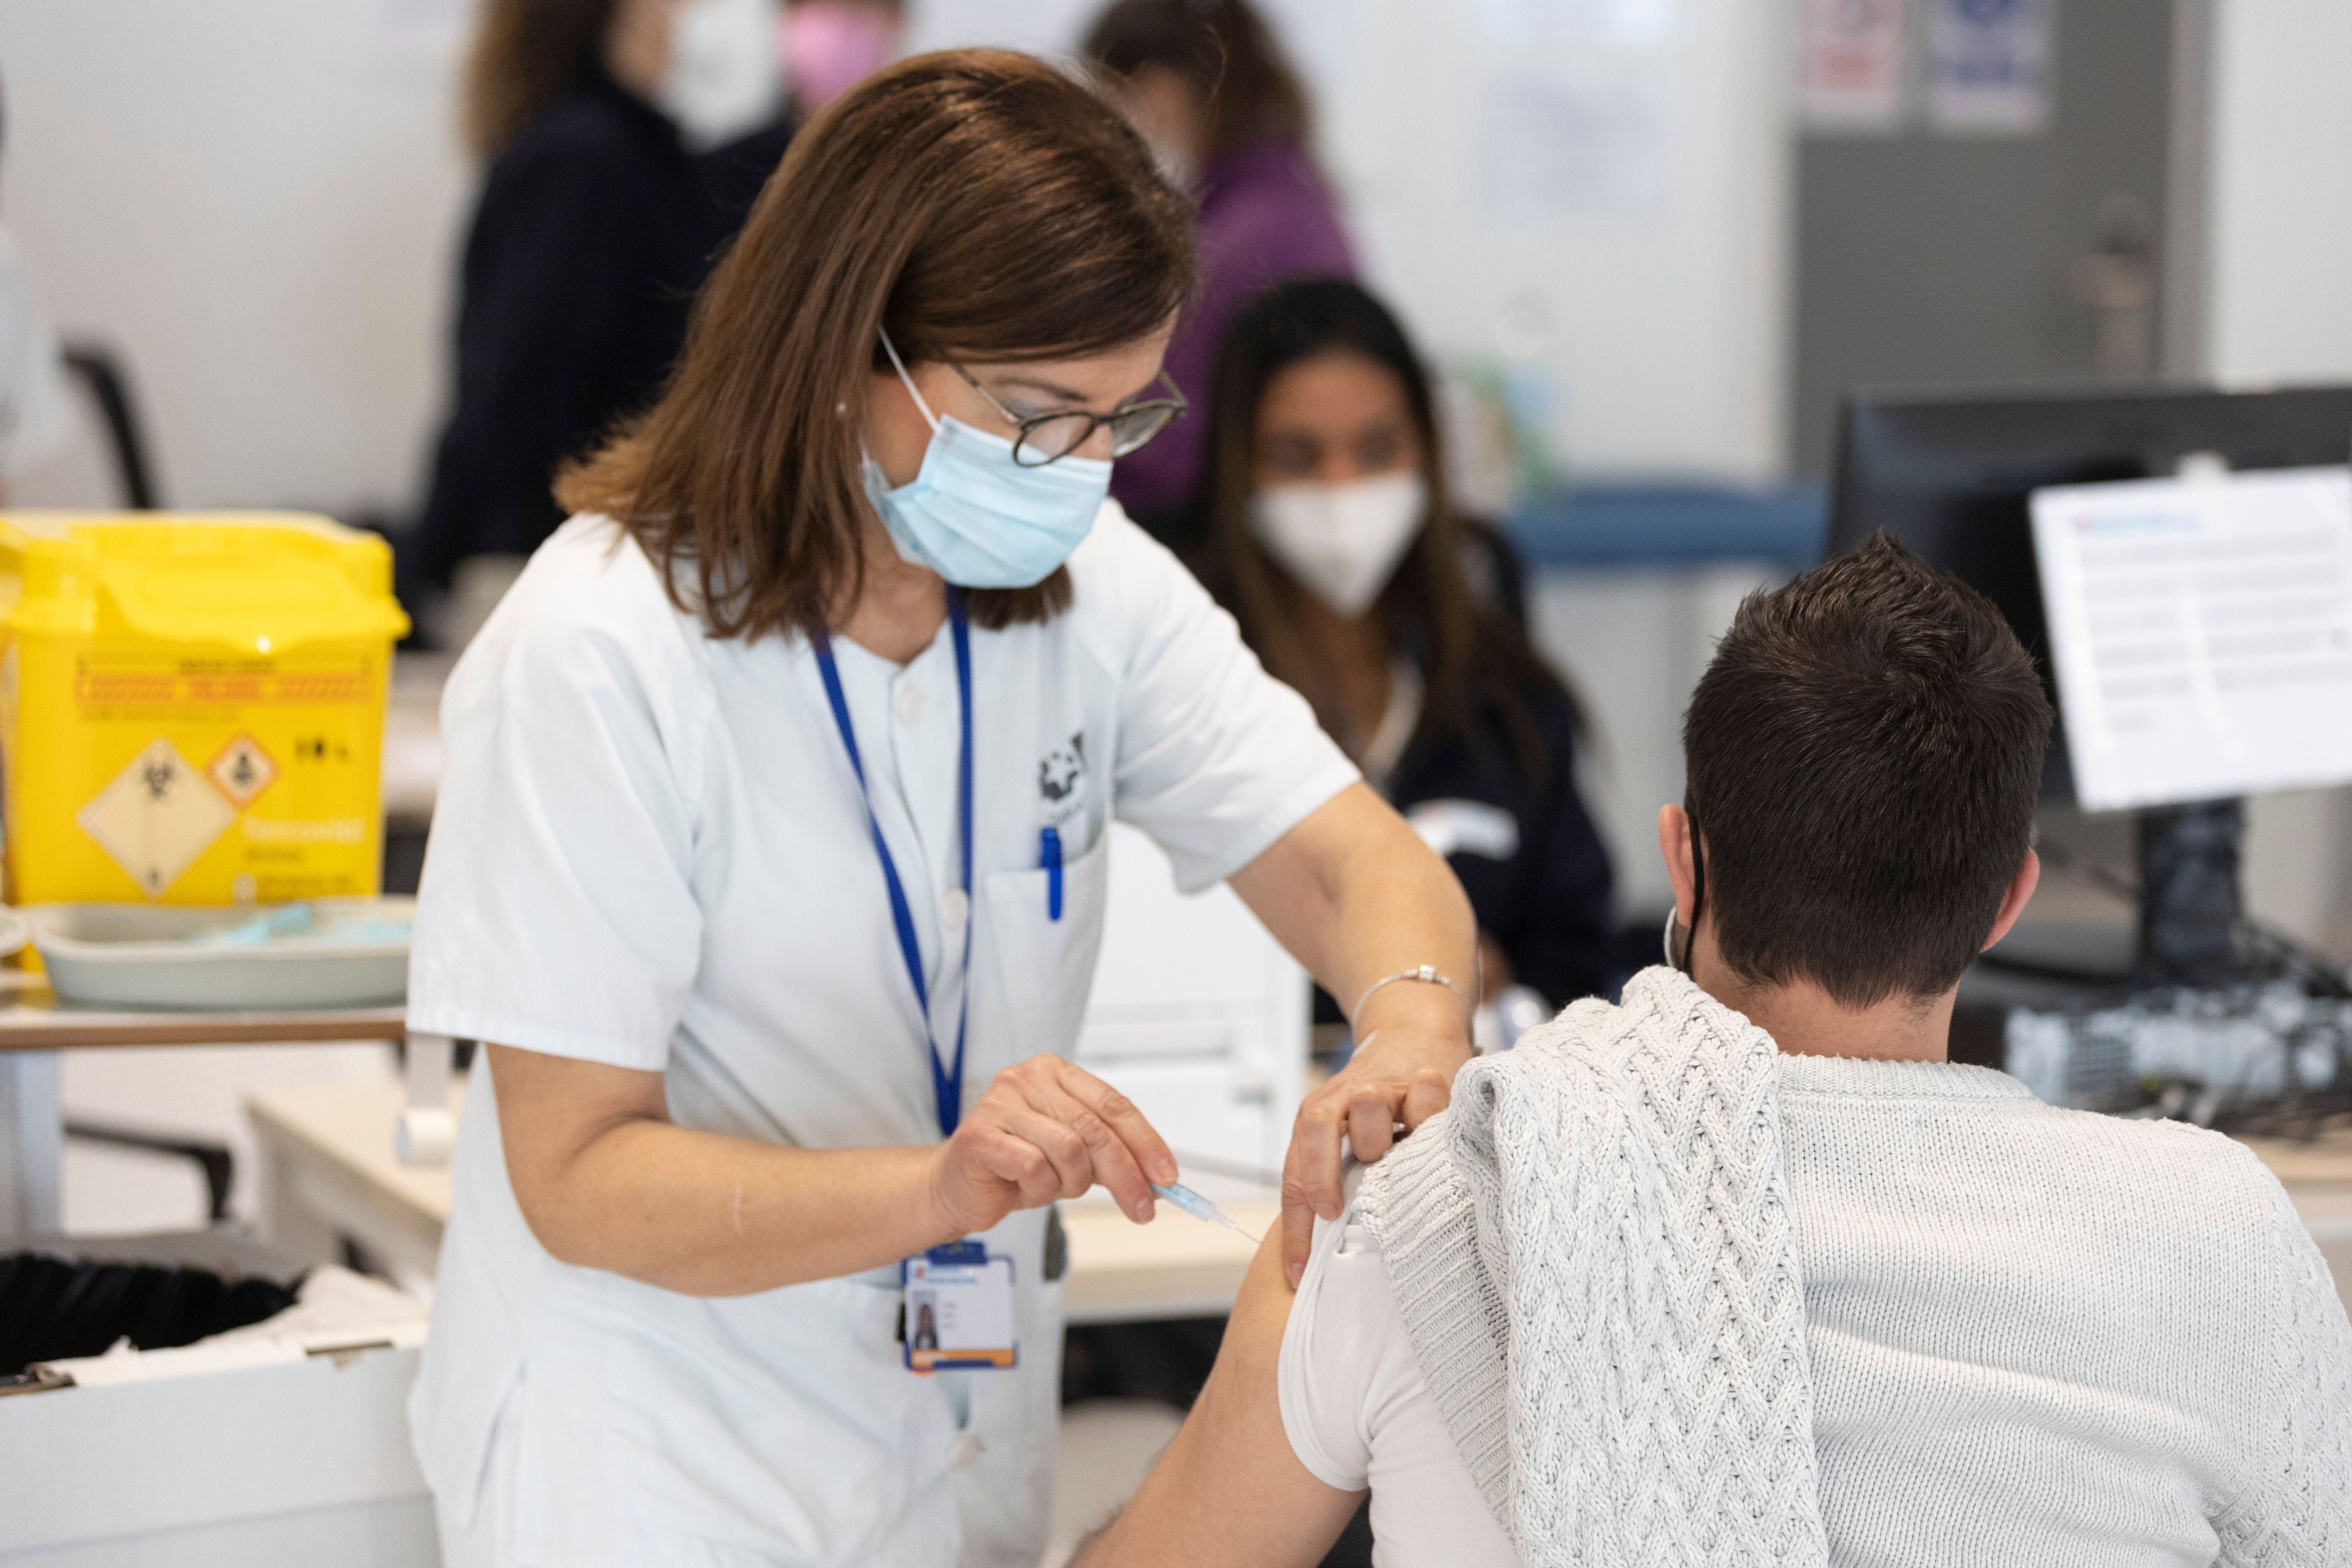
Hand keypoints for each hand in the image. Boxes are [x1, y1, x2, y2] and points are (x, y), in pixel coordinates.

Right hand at [924, 1055, 1179, 1239]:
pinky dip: (1041, 1188)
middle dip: (1125, 1175)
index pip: (1113, 1104)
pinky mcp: (981, 1135)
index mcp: (1054, 1072)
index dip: (1145, 1141)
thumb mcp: (1073, 1156)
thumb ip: (1110, 1155)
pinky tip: (1024, 1187)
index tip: (1166, 1175)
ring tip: (1052, 1186)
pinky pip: (1035, 1167)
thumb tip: (1157, 1177)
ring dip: (1070, 1182)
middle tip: (1142, 1207)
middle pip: (1096, 1129)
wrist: (958, 1187)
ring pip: (1069, 1149)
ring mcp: (1000, 1103)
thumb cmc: (1015, 1166)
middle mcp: (1026, 1078)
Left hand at [1279, 1024, 1461, 1286]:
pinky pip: (1424, 1096)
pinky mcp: (1423, 1077)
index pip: (1294, 1175)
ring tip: (1394, 1160)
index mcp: (1316, 1119)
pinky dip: (1429, 1117)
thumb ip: (1338, 1180)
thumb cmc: (1380, 1105)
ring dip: (1377, 1139)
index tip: (1297, 1272)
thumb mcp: (1347, 1139)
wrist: (1413, 1035)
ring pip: (1367, 1108)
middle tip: (1332, 1210)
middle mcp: (1343, 1099)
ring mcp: (1384, 1086)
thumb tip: (1324, 1255)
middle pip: (1315, 1128)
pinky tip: (1435, 1135)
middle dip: (1319, 1173)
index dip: (1295, 1228)